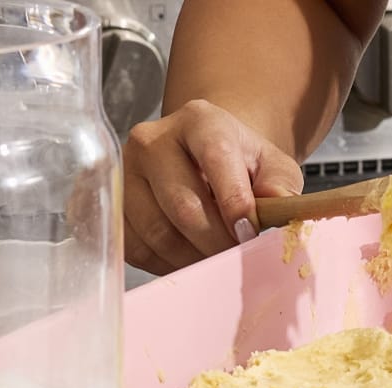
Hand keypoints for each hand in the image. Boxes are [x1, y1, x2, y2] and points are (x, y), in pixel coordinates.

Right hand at [122, 99, 303, 274]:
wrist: (204, 159)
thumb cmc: (242, 165)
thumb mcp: (273, 167)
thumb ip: (280, 185)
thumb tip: (278, 205)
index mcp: (200, 121)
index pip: (215, 157)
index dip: (234, 202)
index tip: (249, 235)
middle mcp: (153, 139)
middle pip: (182, 204)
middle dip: (215, 242)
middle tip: (236, 260)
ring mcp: (125, 169)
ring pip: (156, 230)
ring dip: (191, 258)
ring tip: (215, 263)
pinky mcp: (110, 200)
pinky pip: (133, 245)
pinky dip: (164, 263)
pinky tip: (188, 260)